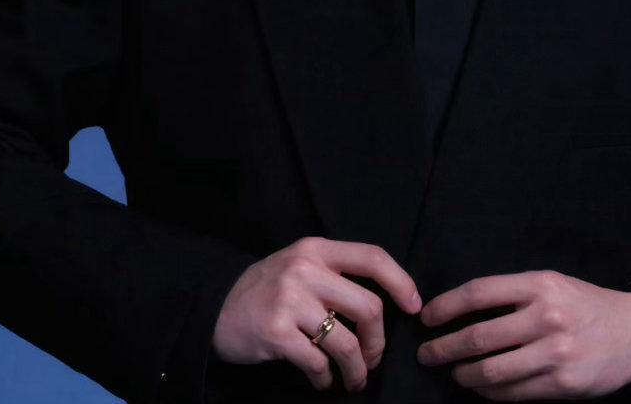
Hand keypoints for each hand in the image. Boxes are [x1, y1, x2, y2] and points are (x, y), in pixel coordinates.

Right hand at [212, 236, 421, 392]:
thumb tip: (385, 307)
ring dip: (357, 369)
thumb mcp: (301, 265)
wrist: (215, 305)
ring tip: (353, 379)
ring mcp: (289, 299)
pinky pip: (317, 362)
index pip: (372, 257)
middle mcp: (305, 269)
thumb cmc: (269, 289)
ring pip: (346, 341)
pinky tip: (322, 381)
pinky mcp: (275, 331)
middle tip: (374, 358)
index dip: (401, 282)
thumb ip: (336, 275)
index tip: (414, 306)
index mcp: (317, 249)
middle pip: (368, 306)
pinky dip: (326, 379)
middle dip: (379, 341)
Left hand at [416, 270, 630, 399]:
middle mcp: (546, 318)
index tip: (427, 317)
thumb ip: (512, 295)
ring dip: (463, 374)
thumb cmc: (584, 304)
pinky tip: (480, 387)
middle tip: (426, 353)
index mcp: (539, 285)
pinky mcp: (562, 384)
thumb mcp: (551, 283)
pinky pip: (514, 393)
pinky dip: (490, 392)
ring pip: (492, 371)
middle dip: (444, 348)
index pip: (479, 293)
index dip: (446, 306)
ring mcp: (554, 354)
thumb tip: (464, 312)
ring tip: (452, 372)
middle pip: (480, 337)